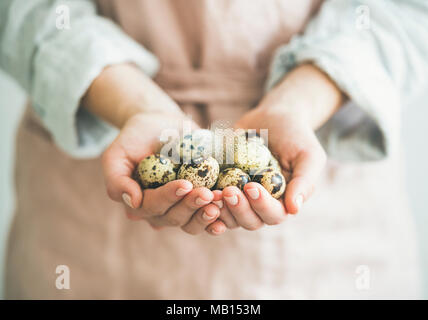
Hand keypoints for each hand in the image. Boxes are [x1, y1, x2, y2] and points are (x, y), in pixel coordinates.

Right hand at [102, 112, 224, 234]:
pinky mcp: (199, 201)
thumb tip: (133, 203)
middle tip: (208, 194)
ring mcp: (181, 207)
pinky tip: (228, 210)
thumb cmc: (134, 139)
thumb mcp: (116, 155)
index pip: (153, 206)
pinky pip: (208, 216)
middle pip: (175, 218)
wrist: (158, 124)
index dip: (169, 198)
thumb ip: (117, 180)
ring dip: (207, 215)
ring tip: (220, 201)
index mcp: (140, 204)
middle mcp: (160, 211)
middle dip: (192, 206)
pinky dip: (220, 216)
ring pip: (192, 222)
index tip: (185, 184)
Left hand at [209, 64, 342, 230]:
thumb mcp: (308, 155)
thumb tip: (294, 210)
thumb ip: (304, 182)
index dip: (261, 205)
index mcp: (283, 202)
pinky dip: (204, 199)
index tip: (251, 186)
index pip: (273, 214)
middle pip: (249, 221)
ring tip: (210, 192)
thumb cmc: (296, 136)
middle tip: (228, 191)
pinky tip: (196, 189)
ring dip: (219, 208)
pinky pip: (211, 201)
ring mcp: (240, 198)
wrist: (274, 117)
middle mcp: (261, 206)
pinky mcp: (223, 186)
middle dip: (238, 208)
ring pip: (228, 216)